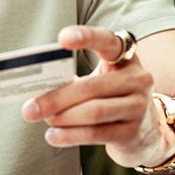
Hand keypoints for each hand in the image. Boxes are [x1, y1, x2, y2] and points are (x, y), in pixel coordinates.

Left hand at [22, 26, 174, 167]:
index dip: (87, 37)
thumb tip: (38, 91)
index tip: (62, 38)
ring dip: (62, 117)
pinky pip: (96, 133)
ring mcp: (139, 106)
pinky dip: (70, 136)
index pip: (109, 41)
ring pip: (93, 111)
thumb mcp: (99, 82)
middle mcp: (138, 79)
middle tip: (30, 108)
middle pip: (92, 86)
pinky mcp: (132, 132)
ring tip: (43, 120)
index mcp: (127, 58)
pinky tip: (53, 136)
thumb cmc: (111, 99)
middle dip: (56, 98)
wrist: (144, 133)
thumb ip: (75, 81)